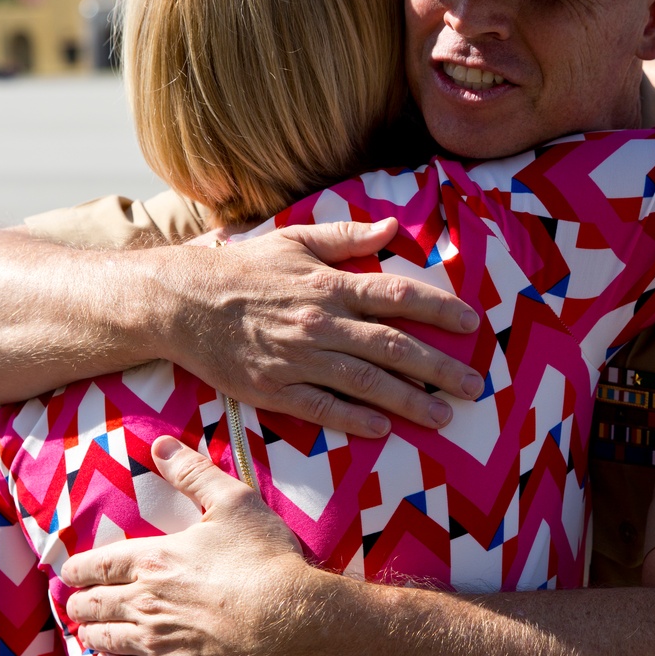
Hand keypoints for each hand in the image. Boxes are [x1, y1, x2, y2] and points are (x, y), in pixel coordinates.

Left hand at [63, 437, 322, 655]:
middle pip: (94, 604)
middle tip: (75, 603)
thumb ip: (193, 473)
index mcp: (154, 559)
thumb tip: (160, 445)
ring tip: (86, 632)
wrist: (291, 621)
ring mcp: (156, 640)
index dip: (79, 569)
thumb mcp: (234, 502)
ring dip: (90, 633)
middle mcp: (145, 601)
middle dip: (79, 603)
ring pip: (104, 639)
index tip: (70, 572)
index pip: (100, 565)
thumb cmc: (265, 559)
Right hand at [157, 216, 482, 436]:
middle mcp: (320, 323)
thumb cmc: (239, 269)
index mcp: (328, 284)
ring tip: (444, 416)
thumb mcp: (293, 241)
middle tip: (474, 385)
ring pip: (366, 382)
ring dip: (409, 401)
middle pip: (393, 346)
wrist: (180, 302)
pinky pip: (321, 407)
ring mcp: (297, 359)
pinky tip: (383, 429)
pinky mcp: (273, 389)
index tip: (471, 324)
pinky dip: (354, 419)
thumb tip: (391, 226)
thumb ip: (345, 237)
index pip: (397, 295)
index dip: (439, 309)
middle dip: (439, 368)